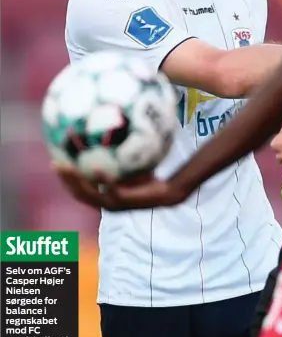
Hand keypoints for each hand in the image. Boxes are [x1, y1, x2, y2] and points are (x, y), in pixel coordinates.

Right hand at [53, 163, 187, 210]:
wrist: (168, 192)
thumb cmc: (150, 178)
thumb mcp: (131, 166)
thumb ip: (119, 156)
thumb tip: (110, 132)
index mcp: (104, 197)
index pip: (78, 191)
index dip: (66, 180)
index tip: (57, 163)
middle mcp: (106, 203)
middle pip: (79, 194)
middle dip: (66, 180)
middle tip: (56, 163)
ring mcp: (115, 204)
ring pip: (90, 194)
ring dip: (78, 181)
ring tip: (69, 166)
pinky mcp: (126, 201)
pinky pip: (111, 189)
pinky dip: (103, 179)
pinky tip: (97, 167)